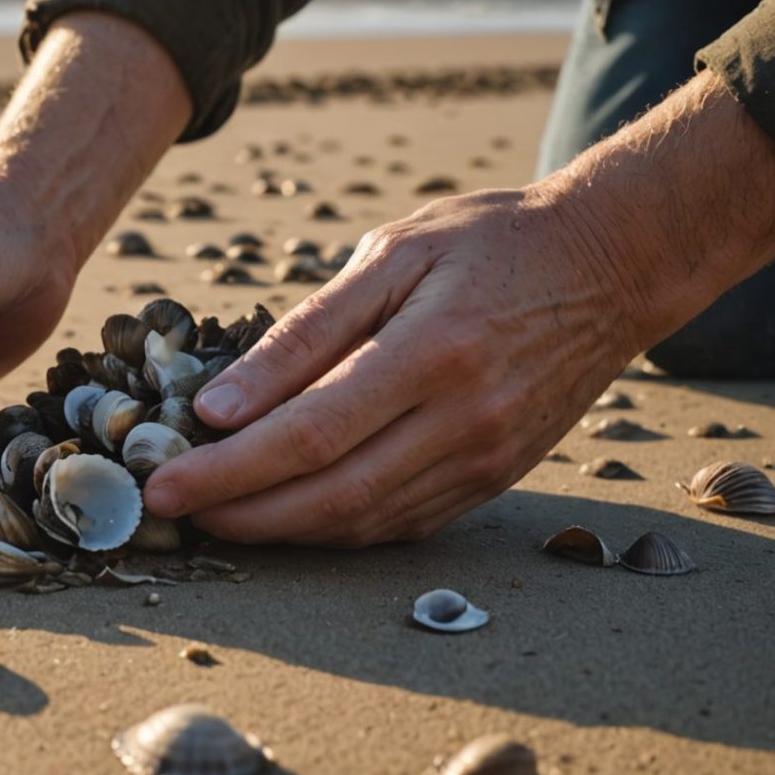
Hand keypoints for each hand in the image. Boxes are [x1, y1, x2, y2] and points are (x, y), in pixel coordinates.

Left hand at [142, 186, 644, 545]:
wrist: (614, 263)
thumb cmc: (490, 243)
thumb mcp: (391, 254)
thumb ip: (304, 333)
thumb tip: (220, 404)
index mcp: (431, 354)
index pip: (307, 435)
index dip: (227, 470)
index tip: (160, 482)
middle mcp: (463, 421)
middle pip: (330, 496)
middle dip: (238, 514)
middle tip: (167, 508)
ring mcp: (484, 460)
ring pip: (362, 522)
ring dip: (278, 531)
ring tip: (211, 513)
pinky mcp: (493, 478)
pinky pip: (398, 522)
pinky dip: (333, 528)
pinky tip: (284, 513)